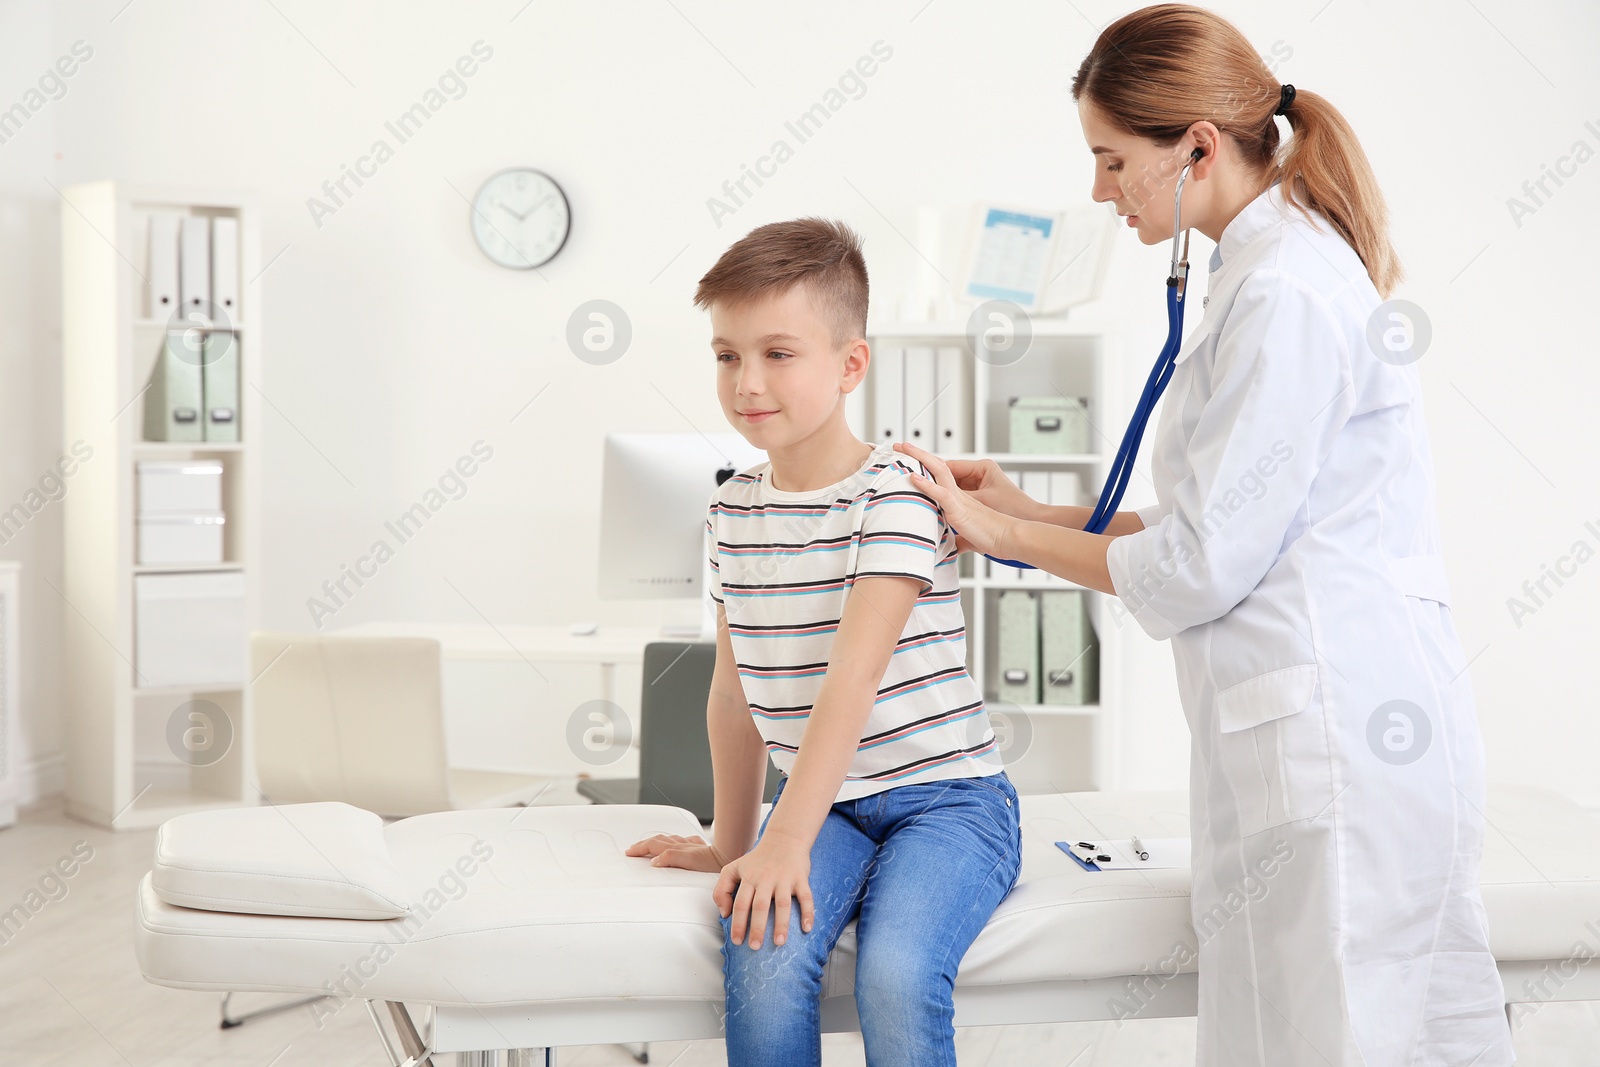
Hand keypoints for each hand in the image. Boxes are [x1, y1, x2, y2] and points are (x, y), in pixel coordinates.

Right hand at [624, 833, 728, 873]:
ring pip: (669, 839)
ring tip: (649, 844)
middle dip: (644, 844)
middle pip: (658, 841)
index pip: (653, 846)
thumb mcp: (690, 861)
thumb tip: (654, 861)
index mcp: (677, 848)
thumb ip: (671, 859)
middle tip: (633, 849)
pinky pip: (683, 841)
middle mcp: (682, 844)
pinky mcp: (699, 848)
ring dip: (656, 841)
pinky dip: (674, 842)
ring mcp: (691, 845)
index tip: (629, 853)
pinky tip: (677, 843)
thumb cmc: (712, 863)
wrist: (729, 856)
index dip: (640, 849)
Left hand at [713, 834, 814, 949]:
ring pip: (783, 904)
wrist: (784, 839)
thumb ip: (721, 889)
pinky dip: (808, 913)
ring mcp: (784, 879)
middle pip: (760, 906)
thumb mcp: (734, 868)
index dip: (738, 923)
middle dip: (757, 928)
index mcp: (748, 878)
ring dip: (781, 924)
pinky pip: (806, 897)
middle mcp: (766, 879)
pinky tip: (807, 928)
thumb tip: (724, 913)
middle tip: (755, 947)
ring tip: (779, 942)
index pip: (740, 903)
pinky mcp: (800, 878)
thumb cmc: (757, 859)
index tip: (737, 941)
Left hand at [892, 441, 1023, 559]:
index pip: (940, 477)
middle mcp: (959, 494)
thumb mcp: (971, 538)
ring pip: (938, 472)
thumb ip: (960, 539)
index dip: (925, 467)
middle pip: (936, 466)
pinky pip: (941, 493)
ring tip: (903, 448)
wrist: (1011, 538)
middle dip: (917, 454)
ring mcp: (959, 500)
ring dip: (919, 458)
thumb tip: (953, 547)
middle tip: (900, 445)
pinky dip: (926, 485)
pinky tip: (913, 477)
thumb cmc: (994, 537)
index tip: (909, 461)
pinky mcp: (959, 510)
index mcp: (960, 499)